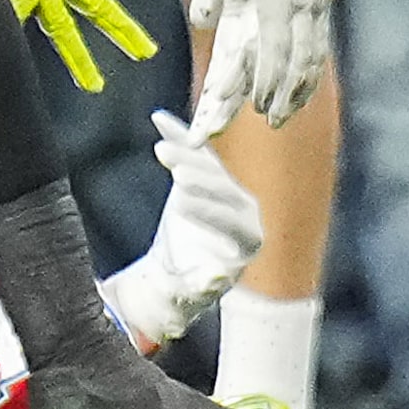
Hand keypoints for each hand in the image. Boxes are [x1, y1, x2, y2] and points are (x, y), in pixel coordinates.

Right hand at [100, 110, 264, 347]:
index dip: (210, 213)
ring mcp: (225, 189)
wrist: (178, 266)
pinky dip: (177, 135)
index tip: (181, 205)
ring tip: (162, 148)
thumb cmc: (189, 284)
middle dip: (201, 180)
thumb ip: (203, 285)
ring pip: (209, 166)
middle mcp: (244, 210)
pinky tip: (158, 119)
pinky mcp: (204, 174)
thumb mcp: (194, 290)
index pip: (235, 221)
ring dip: (186, 155)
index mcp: (249, 240)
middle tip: (177, 172)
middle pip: (224, 189)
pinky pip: (193, 151)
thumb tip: (215, 278)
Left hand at [187, 0, 345, 132]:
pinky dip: (312, 62)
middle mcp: (304, 3)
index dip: (267, 82)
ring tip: (289, 109)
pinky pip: (320, 38)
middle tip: (272, 121)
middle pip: (299, 61)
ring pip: (315, 53)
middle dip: (286, 94)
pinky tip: (305, 74)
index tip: (258, 108)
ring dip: (302, 84)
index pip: (274, 50)